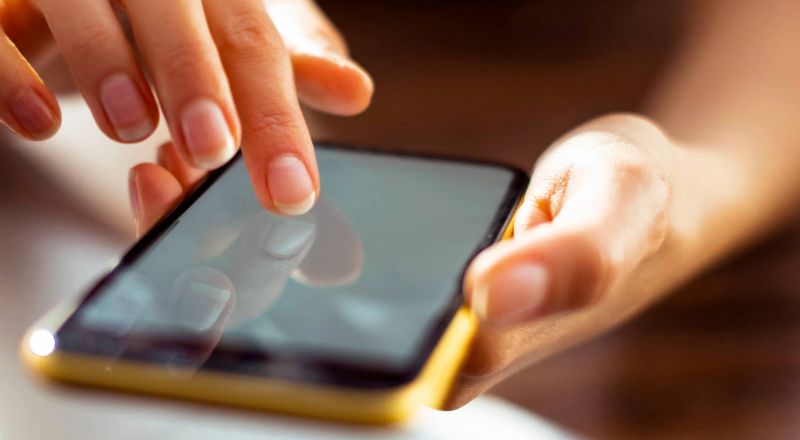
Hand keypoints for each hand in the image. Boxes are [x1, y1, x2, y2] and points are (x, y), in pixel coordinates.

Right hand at [0, 0, 372, 214]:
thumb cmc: (148, 19)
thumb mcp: (220, 37)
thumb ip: (278, 62)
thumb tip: (355, 89)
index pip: (251, 30)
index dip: (276, 110)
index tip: (291, 190)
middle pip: (172, 0)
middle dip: (198, 76)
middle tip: (217, 151)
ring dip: (105, 61)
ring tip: (134, 127)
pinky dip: (0, 74)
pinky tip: (40, 123)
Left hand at [125, 115, 676, 408]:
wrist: (646, 195)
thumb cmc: (642, 209)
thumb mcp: (620, 215)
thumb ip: (567, 261)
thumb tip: (486, 299)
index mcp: (469, 356)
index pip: (351, 380)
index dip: (266, 347)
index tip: (191, 283)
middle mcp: (424, 348)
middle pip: (303, 344)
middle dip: (215, 285)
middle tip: (154, 205)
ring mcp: (408, 312)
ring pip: (296, 300)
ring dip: (222, 245)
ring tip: (162, 176)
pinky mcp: (398, 277)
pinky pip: (314, 260)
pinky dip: (259, 218)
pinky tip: (217, 173)